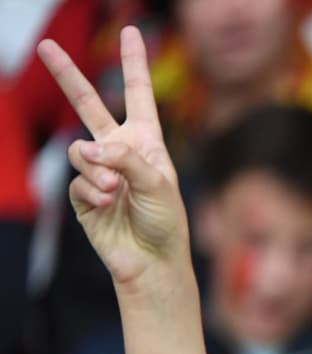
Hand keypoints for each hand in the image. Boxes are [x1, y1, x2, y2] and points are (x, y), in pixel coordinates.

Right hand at [37, 27, 188, 288]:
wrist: (152, 261)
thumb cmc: (165, 222)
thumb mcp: (157, 183)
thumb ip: (124, 157)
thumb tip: (87, 148)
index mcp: (147, 142)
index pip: (139, 95)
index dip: (134, 64)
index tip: (131, 32)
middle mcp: (120, 151)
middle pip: (88, 104)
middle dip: (67, 76)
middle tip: (44, 46)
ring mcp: (98, 170)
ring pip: (79, 151)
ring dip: (96, 170)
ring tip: (113, 190)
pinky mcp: (82, 194)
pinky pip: (76, 180)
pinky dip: (91, 191)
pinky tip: (106, 204)